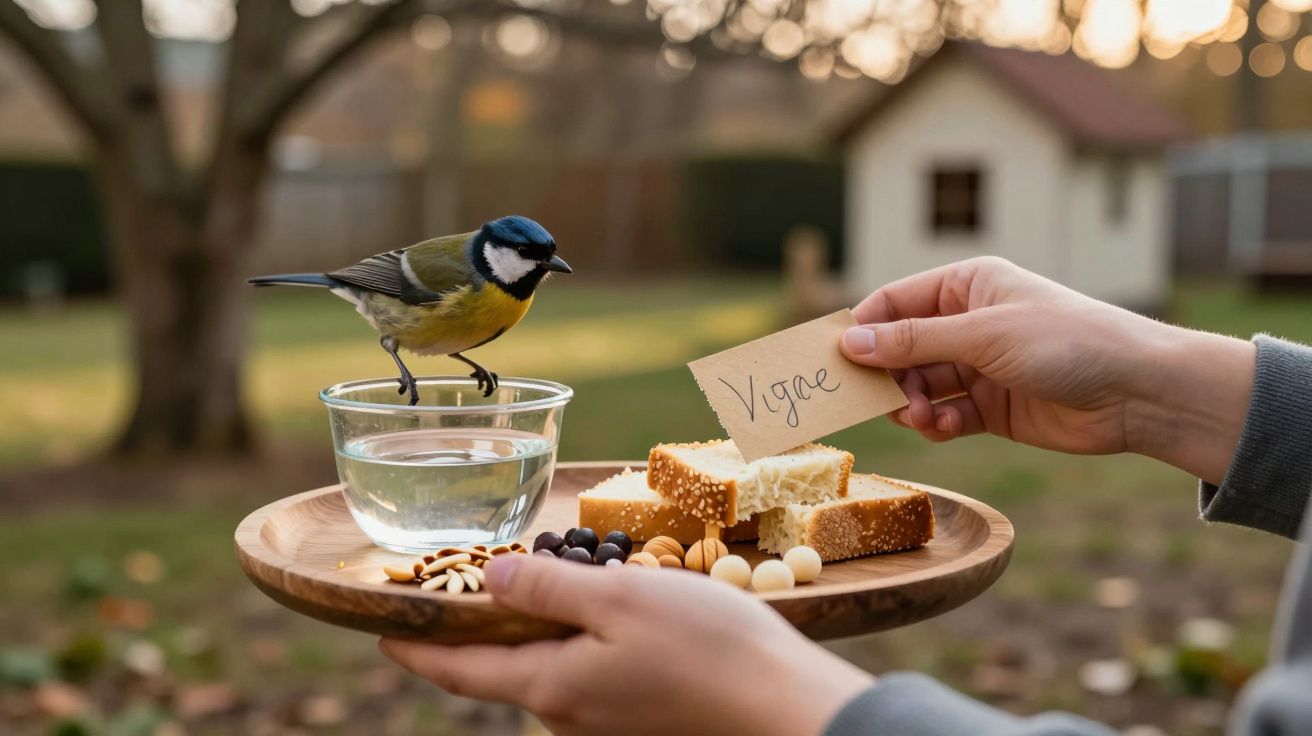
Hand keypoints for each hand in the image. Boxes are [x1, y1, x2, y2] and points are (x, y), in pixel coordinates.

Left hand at [380, 555, 872, 735]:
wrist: (791, 713)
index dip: (415, 650)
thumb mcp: (619, 602)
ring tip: (560, 583)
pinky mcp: (643, 723)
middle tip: (482, 581)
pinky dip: (586, 644)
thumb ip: (547, 592)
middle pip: (507, 670)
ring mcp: (608, 727)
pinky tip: (620, 614)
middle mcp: (570, 719)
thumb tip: (489, 581)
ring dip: (545, 631)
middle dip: (489, 629)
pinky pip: (594, 679)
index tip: (383, 632)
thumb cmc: (710, 650)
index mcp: (551, 689)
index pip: (460, 672)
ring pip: (555, 672)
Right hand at [839, 257, 1253, 484]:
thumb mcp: (982, 335)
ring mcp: (979, 366)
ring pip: (919, 384)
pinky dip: (937, 424)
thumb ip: (912, 341)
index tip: (835, 360)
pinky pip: (944, 414)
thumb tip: (849, 342)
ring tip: (921, 416)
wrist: (1136, 392)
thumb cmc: (1066, 342)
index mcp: (967, 285)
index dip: (863, 329)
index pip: (895, 302)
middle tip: (881, 400)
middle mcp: (969, 322)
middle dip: (888, 375)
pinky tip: (945, 428)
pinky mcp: (991, 407)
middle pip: (901, 348)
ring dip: (912, 404)